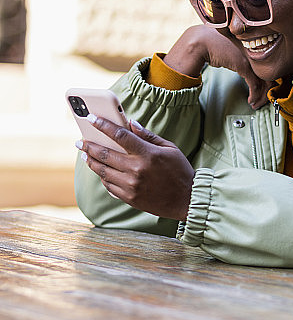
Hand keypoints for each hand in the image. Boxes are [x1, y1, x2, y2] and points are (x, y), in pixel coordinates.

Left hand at [80, 116, 194, 220]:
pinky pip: (109, 186)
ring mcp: (131, 186)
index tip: (90, 118)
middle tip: (79, 141)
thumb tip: (130, 123)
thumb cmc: (180, 171)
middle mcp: (136, 170)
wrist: (187, 200)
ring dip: (92, 161)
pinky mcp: (129, 198)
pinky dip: (103, 177)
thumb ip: (148, 136)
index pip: (119, 135)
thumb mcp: (169, 148)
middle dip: (88, 145)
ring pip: (103, 171)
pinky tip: (101, 171)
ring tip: (86, 155)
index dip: (102, 125)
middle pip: (105, 154)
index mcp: (147, 154)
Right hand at [164, 25, 269, 108]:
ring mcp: (251, 57)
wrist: (201, 41)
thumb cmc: (215, 45)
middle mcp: (257, 49)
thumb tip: (252, 74)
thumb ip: (245, 59)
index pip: (271, 65)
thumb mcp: (235, 51)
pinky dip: (254, 95)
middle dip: (267, 92)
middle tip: (263, 101)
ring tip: (256, 103)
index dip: (270, 81)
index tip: (265, 91)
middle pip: (270, 74)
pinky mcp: (243, 65)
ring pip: (264, 81)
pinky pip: (255, 84)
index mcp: (257, 44)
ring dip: (261, 96)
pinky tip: (251, 100)